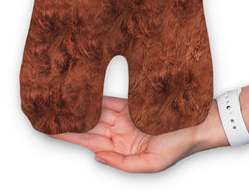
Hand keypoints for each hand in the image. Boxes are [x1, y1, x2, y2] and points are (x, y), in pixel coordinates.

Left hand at [51, 96, 227, 172]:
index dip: (69, 134)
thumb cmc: (179, 147)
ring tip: (63, 92)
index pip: (88, 142)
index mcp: (120, 149)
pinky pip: (114, 94)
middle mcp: (119, 132)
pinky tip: (87, 84)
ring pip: (98, 107)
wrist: (198, 124)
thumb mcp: (151, 164)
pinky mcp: (135, 100)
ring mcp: (127, 115)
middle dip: (70, 115)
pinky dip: (101, 90)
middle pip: (89, 123)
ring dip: (83, 101)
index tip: (50, 128)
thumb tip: (96, 157)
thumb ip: (123, 163)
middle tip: (49, 105)